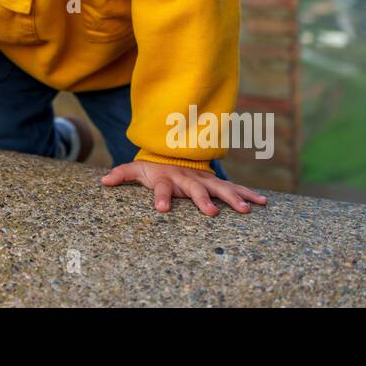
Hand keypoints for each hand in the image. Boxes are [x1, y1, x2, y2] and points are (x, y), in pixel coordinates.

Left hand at [100, 160, 267, 215]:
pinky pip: (234, 188)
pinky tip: (263, 203)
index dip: (161, 197)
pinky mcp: (216, 182)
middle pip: (196, 189)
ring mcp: (204, 179)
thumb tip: (103, 181)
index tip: (161, 209)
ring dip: (233, 198)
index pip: (162, 188)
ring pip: (220, 188)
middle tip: (212, 213)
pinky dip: (249, 194)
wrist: (174, 153)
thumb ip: (121, 174)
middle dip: (203, 200)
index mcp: (167, 178)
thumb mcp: (136, 170)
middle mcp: (187, 178)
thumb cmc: (154, 168)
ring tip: (247, 209)